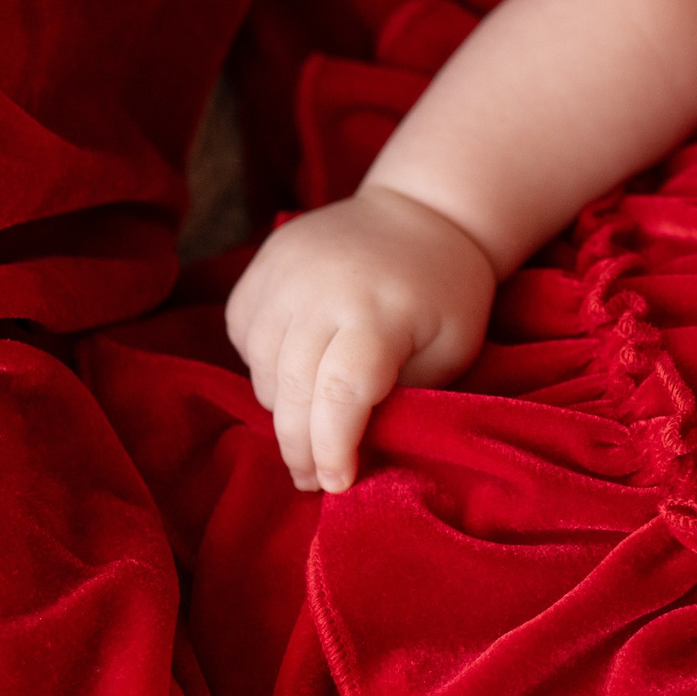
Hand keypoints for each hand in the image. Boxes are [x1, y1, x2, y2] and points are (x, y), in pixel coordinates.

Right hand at [224, 184, 496, 492]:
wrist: (422, 211)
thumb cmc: (447, 292)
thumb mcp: (453, 348)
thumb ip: (407, 394)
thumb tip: (361, 445)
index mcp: (378, 312)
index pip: (339, 392)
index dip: (332, 446)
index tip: (337, 484)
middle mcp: (322, 289)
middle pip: (291, 387)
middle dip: (299, 445)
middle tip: (312, 480)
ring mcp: (285, 273)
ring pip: (260, 366)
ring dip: (281, 407)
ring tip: (309, 424)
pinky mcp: (262, 265)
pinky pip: (244, 334)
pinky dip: (261, 365)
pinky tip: (292, 374)